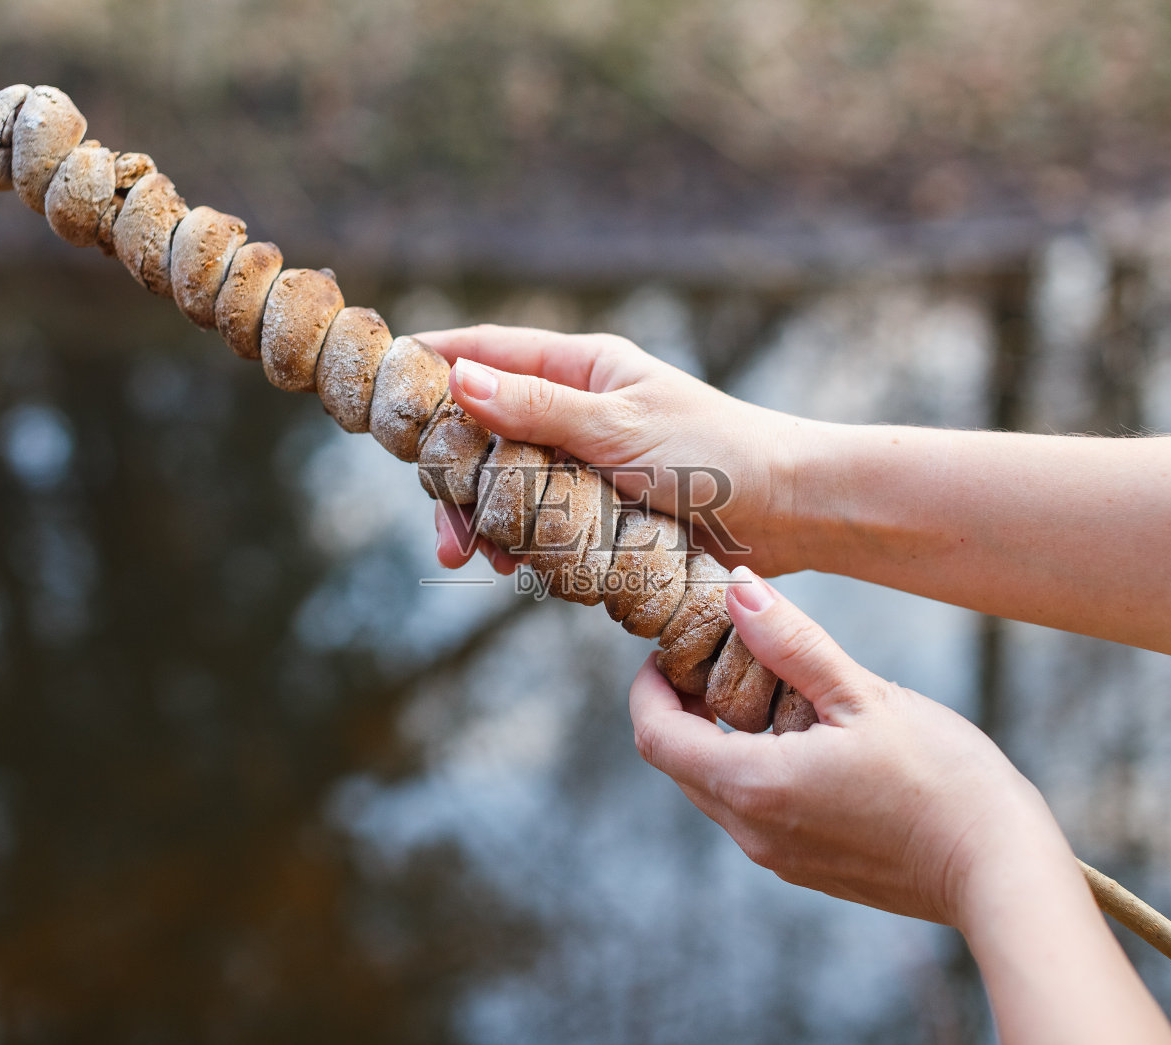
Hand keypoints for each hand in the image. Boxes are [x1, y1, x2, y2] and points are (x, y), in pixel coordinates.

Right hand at [414, 325, 803, 575]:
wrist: (792, 512)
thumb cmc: (718, 452)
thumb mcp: (620, 426)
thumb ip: (538, 408)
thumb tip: (458, 379)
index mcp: (583, 367)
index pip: (486, 352)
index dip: (429, 366)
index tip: (378, 388)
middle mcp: (578, 411)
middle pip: (484, 430)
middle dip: (455, 473)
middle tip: (442, 521)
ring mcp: (587, 463)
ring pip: (508, 484)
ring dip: (487, 519)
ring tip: (481, 557)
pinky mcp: (601, 512)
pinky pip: (542, 524)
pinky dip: (523, 544)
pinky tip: (520, 567)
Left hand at [628, 566, 1069, 927]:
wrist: (1001, 872)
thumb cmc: (944, 780)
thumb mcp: (863, 696)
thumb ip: (791, 643)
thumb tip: (735, 589)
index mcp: (754, 787)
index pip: (655, 736)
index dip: (648, 687)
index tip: (672, 649)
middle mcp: (753, 832)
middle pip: (680, 763)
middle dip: (686, 707)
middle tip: (723, 657)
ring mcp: (781, 857)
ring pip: (718, 789)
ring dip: (725, 739)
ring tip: (776, 692)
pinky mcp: (810, 869)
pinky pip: (757, 813)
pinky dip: (758, 769)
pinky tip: (810, 739)